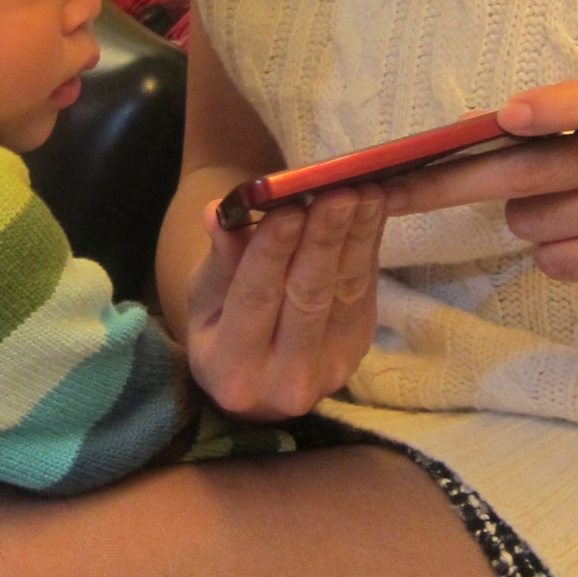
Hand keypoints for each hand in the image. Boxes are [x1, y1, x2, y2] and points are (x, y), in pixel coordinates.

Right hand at [186, 187, 386, 419]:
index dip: (273, 252)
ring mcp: (329, 368)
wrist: (260, 383)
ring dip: (358, 237)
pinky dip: (370, 247)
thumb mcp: (204, 299)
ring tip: (365, 193)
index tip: (288, 208)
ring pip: (345, 291)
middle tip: (337, 193)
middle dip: (324, 239)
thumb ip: (219, 260)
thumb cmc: (220, 329)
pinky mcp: (359, 349)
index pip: (255, 300)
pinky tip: (373, 211)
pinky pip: (366, 291)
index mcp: (233, 369)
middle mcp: (285, 380)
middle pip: (308, 297)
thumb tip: (217, 212)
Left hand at [385, 72, 577, 288]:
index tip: (506, 116)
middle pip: (526, 173)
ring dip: (525, 216)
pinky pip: (550, 259)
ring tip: (571, 204)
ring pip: (527, 221)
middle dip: (449, 182)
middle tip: (393, 190)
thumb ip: (555, 113)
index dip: (550, 108)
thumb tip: (462, 134)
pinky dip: (551, 249)